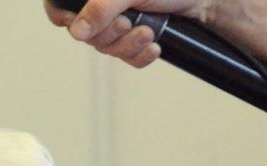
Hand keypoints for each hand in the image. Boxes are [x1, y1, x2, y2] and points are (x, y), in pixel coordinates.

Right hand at [44, 0, 207, 67]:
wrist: (206, 1)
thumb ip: (101, 8)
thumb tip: (77, 30)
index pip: (60, 6)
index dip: (61, 16)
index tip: (75, 24)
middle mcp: (103, 6)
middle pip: (84, 32)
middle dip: (109, 34)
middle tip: (127, 23)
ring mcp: (118, 23)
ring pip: (106, 48)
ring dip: (128, 45)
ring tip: (148, 33)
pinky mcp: (133, 39)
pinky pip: (125, 58)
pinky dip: (138, 56)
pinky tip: (153, 46)